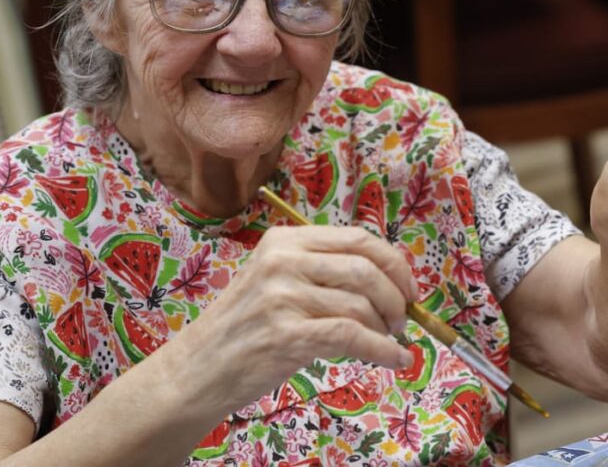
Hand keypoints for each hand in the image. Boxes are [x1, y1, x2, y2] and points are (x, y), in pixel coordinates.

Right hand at [169, 225, 417, 411]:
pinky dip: (383, 350)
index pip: (358, 238)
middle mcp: (283, 260)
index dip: (394, 263)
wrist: (198, 368)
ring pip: (361, 304)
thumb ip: (323, 271)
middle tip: (402, 320)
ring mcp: (282, 297)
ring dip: (387, 327)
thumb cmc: (245, 327)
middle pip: (366, 269)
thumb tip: (391, 281)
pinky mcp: (286, 335)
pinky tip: (395, 359)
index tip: (409, 288)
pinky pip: (352, 337)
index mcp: (285, 240)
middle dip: (397, 297)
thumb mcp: (276, 281)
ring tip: (389, 341)